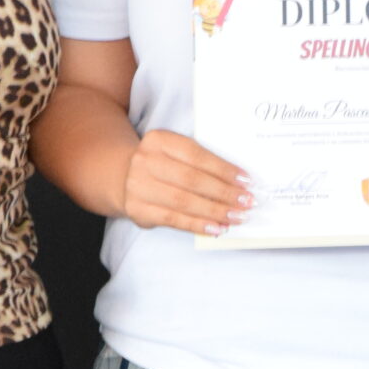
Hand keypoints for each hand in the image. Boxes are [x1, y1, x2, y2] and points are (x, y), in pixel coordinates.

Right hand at [120, 128, 250, 235]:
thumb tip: (238, 182)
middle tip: (246, 202)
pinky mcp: (138, 209)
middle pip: (192, 180)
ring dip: (214, 211)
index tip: (246, 181)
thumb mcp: (174, 151)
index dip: (223, 169)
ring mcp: (138, 186)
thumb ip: (199, 161)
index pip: (196, 155)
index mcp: (158, 140)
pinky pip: (173, 219)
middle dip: (224, 193)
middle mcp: (145, 161)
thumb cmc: (161, 164)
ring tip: (236, 217)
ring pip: (184, 201)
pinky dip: (198, 225)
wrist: (122, 175)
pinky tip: (216, 228)